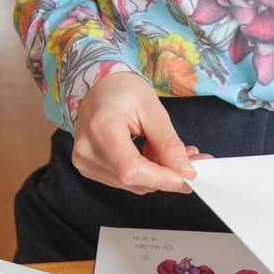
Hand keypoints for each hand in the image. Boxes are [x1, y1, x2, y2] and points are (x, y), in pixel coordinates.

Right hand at [72, 72, 197, 193]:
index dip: (161, 178)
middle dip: (166, 175)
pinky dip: (145, 174)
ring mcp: (85, 162)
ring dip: (157, 175)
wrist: (98, 88)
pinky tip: (149, 156)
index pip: (131, 169)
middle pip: (133, 180)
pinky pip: (125, 182)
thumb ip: (169, 143)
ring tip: (167, 152)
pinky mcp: (89, 169)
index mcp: (101, 127)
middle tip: (189, 159)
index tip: (187, 176)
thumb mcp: (152, 109)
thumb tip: (186, 172)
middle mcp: (87, 149)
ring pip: (133, 185)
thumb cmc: (123, 92)